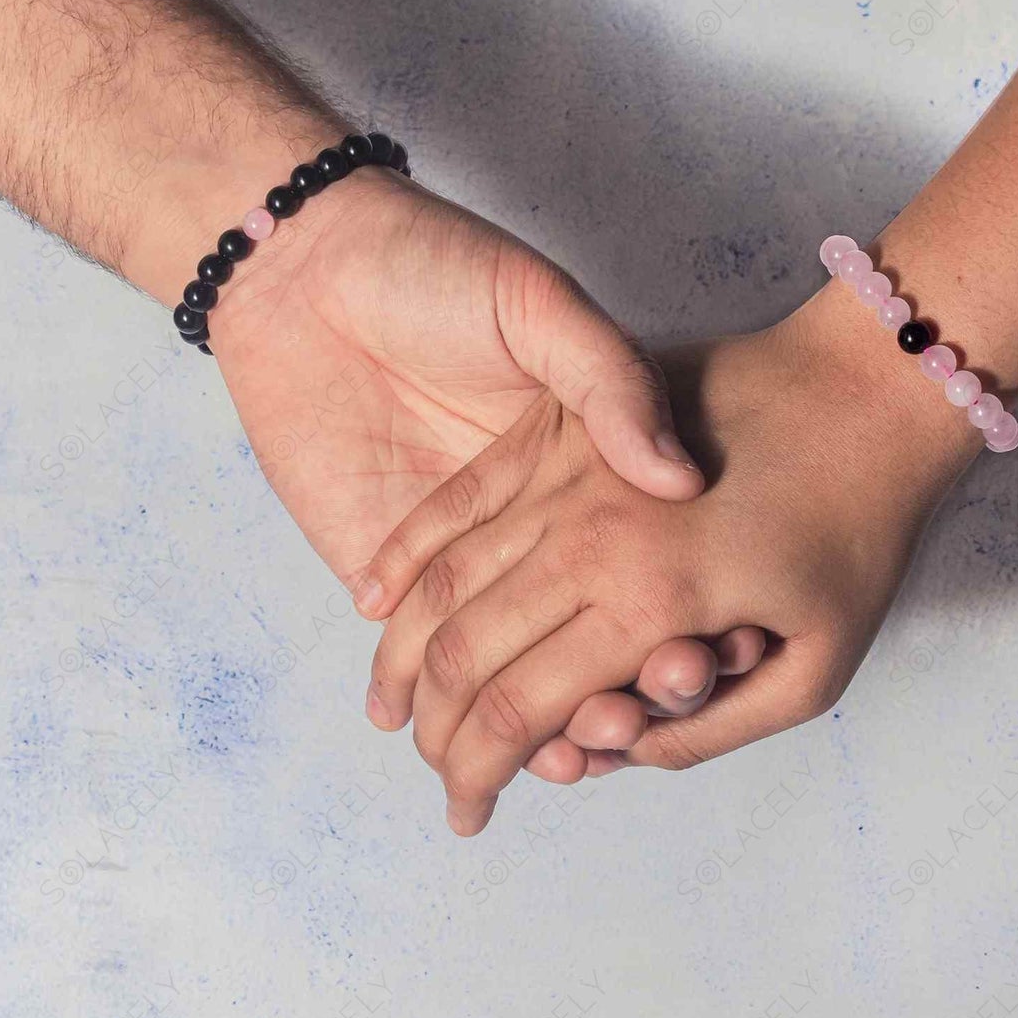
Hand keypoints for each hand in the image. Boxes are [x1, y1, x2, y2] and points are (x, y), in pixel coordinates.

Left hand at [205, 165, 755, 736]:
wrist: (299, 265)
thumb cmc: (428, 264)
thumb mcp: (539, 305)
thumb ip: (607, 382)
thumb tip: (679, 479)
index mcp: (575, 461)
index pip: (647, 561)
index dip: (685, 613)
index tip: (718, 656)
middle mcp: (523, 518)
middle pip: (587, 631)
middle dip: (623, 689)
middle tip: (647, 715)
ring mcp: (453, 551)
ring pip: (515, 665)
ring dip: (551, 722)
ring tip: (581, 753)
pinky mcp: (374, 569)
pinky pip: (427, 658)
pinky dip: (469, 713)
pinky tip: (512, 749)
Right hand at [359, 284, 979, 832]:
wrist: (862, 390)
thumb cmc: (856, 530)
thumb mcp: (820, 665)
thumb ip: (713, 731)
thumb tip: (627, 757)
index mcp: (645, 605)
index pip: (519, 713)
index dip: (477, 775)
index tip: (465, 813)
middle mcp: (585, 541)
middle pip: (466, 654)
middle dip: (435, 730)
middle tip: (432, 769)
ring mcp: (563, 475)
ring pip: (446, 578)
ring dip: (404, 652)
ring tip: (386, 703)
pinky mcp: (554, 428)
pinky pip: (458, 496)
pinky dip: (407, 551)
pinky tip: (373, 594)